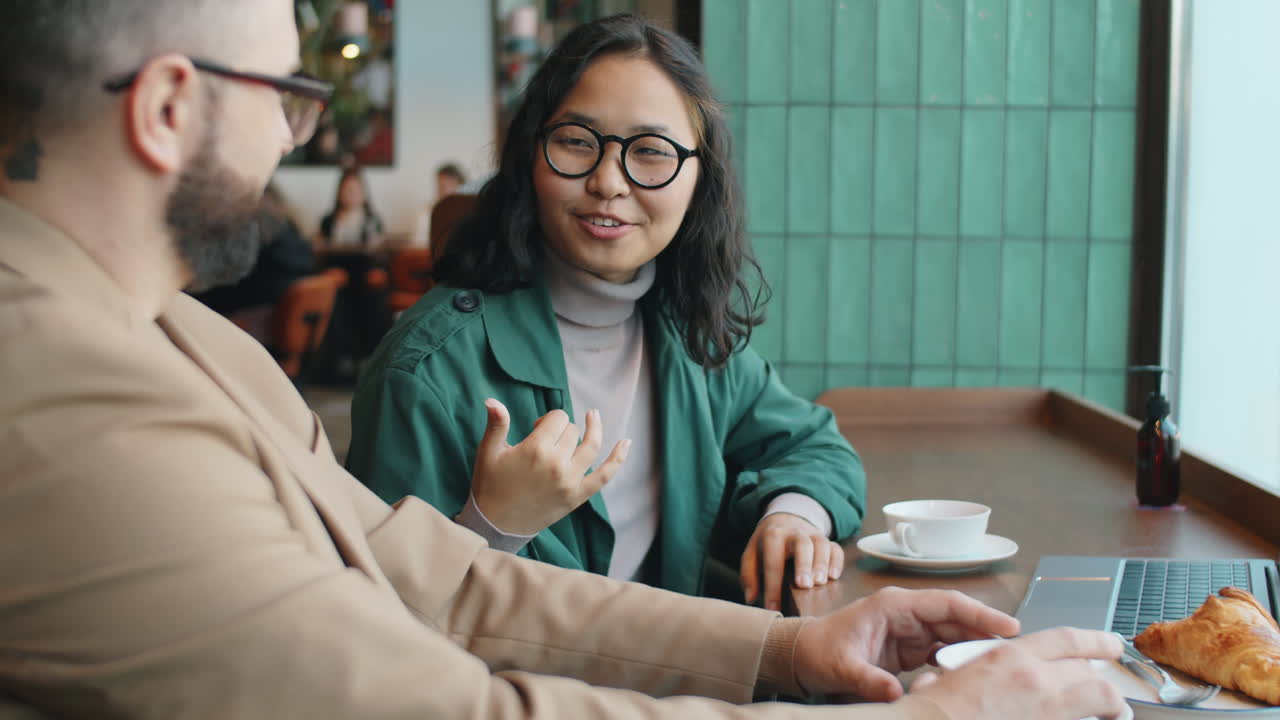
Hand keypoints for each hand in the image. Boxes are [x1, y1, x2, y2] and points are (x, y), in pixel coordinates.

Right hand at [470, 399, 628, 535]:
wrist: (496, 524)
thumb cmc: (490, 485)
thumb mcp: (488, 452)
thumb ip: (496, 424)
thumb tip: (492, 400)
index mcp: (535, 449)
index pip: (557, 418)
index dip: (548, 420)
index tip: (537, 429)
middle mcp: (556, 464)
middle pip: (572, 431)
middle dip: (561, 430)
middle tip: (545, 441)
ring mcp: (570, 481)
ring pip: (590, 445)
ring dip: (594, 429)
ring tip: (593, 417)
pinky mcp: (577, 497)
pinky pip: (604, 475)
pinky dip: (618, 459)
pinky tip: (626, 442)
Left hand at [740, 512, 842, 611]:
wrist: (784, 520)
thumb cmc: (766, 545)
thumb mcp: (752, 555)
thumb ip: (749, 575)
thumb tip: (751, 598)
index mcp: (773, 536)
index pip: (772, 561)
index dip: (772, 585)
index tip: (773, 606)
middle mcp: (794, 533)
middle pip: (802, 544)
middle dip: (804, 565)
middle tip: (804, 585)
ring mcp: (812, 535)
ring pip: (821, 544)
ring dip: (822, 563)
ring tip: (820, 583)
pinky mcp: (826, 540)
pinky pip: (835, 548)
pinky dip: (836, 561)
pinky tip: (833, 576)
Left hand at [791, 588, 1125, 718]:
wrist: (803, 655)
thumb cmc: (820, 651)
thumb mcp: (841, 667)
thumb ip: (868, 680)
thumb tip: (896, 693)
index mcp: (894, 606)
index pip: (947, 604)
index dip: (980, 614)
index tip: (1011, 627)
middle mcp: (909, 614)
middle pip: (960, 619)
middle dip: (990, 633)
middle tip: (1023, 653)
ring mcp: (913, 630)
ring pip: (957, 636)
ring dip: (981, 649)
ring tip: (1011, 667)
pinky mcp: (913, 648)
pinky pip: (947, 651)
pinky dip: (965, 662)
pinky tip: (984, 677)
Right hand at [911, 628, 1126, 719]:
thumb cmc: (937, 713)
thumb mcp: (948, 680)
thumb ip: (966, 674)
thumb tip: (950, 681)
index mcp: (1009, 657)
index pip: (1067, 640)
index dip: (1096, 640)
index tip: (1111, 644)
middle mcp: (1035, 679)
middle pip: (1089, 672)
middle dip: (1103, 681)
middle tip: (1113, 691)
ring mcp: (1047, 710)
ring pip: (1098, 699)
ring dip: (1107, 705)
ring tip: (1112, 713)